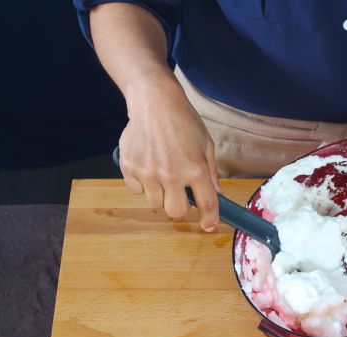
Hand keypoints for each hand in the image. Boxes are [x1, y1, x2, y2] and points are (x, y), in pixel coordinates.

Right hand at [119, 74, 221, 231]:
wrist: (154, 101)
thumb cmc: (183, 121)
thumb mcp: (205, 145)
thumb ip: (211, 173)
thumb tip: (217, 194)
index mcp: (195, 168)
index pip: (206, 203)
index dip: (209, 218)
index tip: (208, 225)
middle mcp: (171, 174)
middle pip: (176, 212)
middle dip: (180, 206)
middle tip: (180, 193)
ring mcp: (148, 172)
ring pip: (155, 203)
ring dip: (160, 194)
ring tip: (162, 172)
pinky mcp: (129, 167)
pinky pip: (136, 190)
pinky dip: (142, 184)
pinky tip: (147, 164)